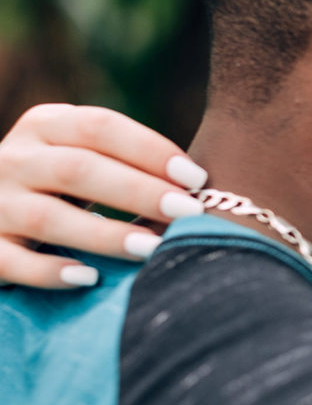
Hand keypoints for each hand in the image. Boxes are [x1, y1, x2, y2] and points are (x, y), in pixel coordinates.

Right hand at [0, 103, 208, 287]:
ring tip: (152, 249)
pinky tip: (88, 278)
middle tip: (188, 212)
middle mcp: (13, 158)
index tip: (196, 178)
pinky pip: (12, 260)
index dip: (150, 149)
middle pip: (79, 169)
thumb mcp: (80, 158)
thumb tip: (199, 189)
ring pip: (47, 216)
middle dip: (138, 191)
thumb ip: (123, 163)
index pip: (100, 126)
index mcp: (45, 126)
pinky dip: (49, 271)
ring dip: (105, 234)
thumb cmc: (57, 187)